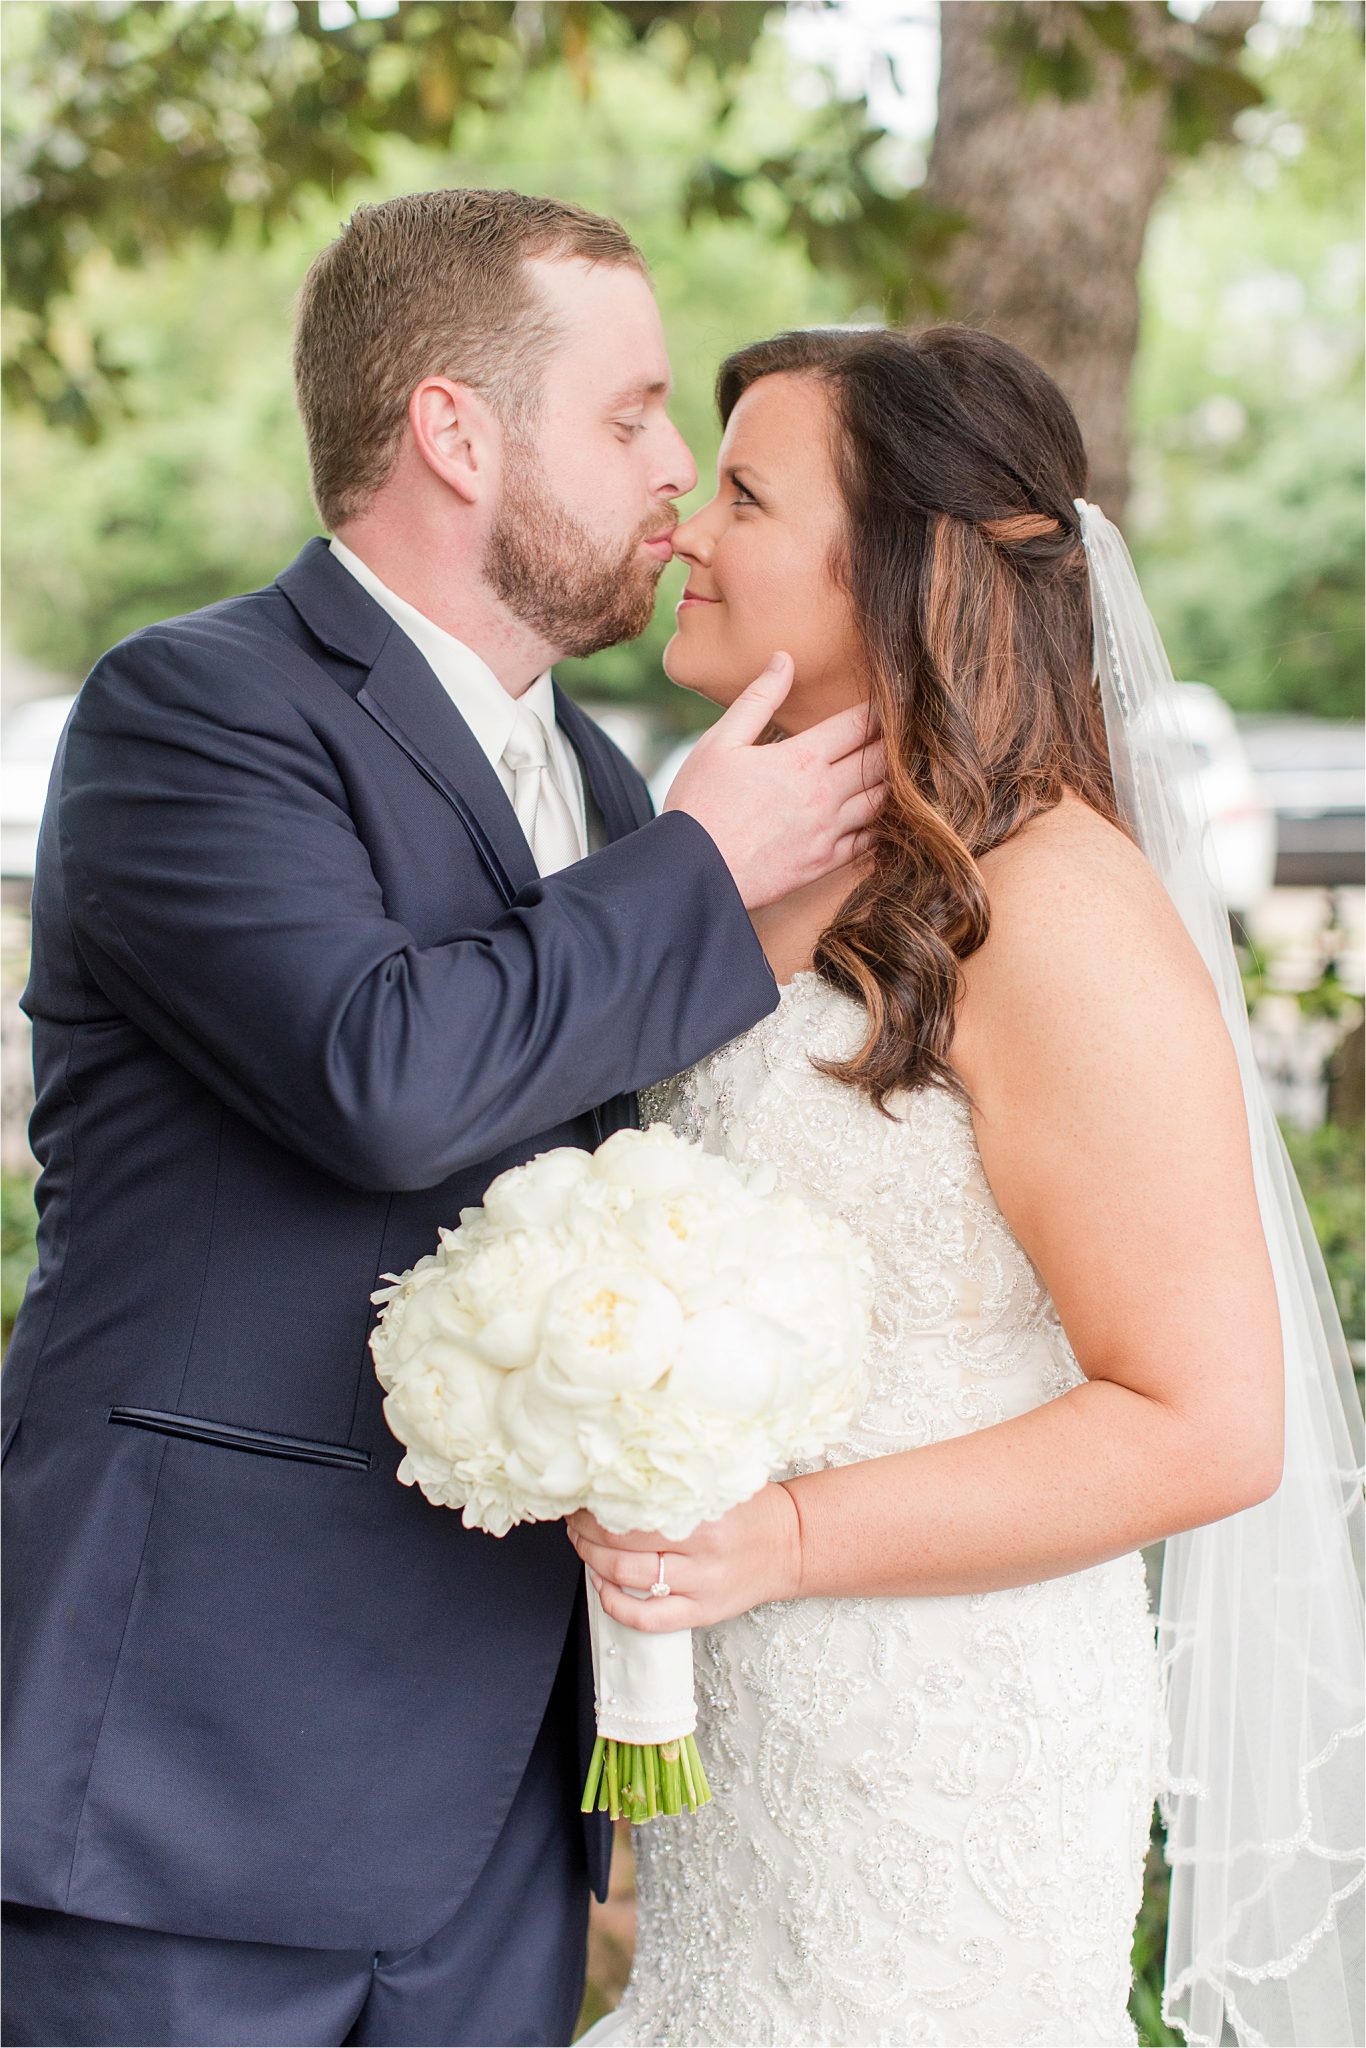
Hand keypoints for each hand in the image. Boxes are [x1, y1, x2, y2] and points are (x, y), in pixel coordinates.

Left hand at [566, 1484, 802, 1633]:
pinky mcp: (701, 1613)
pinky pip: (648, 1619)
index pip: (634, 1510)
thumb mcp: (721, 1482)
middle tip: (573, 1517)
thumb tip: (622, 1465)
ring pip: (629, 1578)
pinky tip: (602, 1586)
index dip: (597, 1504)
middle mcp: (702, 1551)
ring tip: (582, 1544)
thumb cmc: (751, 1508)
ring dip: (593, 1561)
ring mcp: (701, 1586)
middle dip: (587, 1530)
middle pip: (624, 1544)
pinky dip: (616, 1605)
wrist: (793, 1544)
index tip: (581, 1493)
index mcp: (705, 1512)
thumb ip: (679, 1477)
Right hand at [663, 654, 883, 910]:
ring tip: (903, 768)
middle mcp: (824, 794)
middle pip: (877, 761)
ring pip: (880, 801)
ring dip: (893, 782)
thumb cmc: (699, 804)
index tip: (892, 699)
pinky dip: (881, 825)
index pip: (857, 725)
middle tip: (908, 730)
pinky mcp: (823, 863)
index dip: (878, 709)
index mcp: (802, 759)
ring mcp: (828, 832)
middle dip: (893, 742)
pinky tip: (881, 815)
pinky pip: (868, 841)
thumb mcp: (721, 741)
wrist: (692, 873)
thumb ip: (759, 699)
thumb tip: (784, 659)